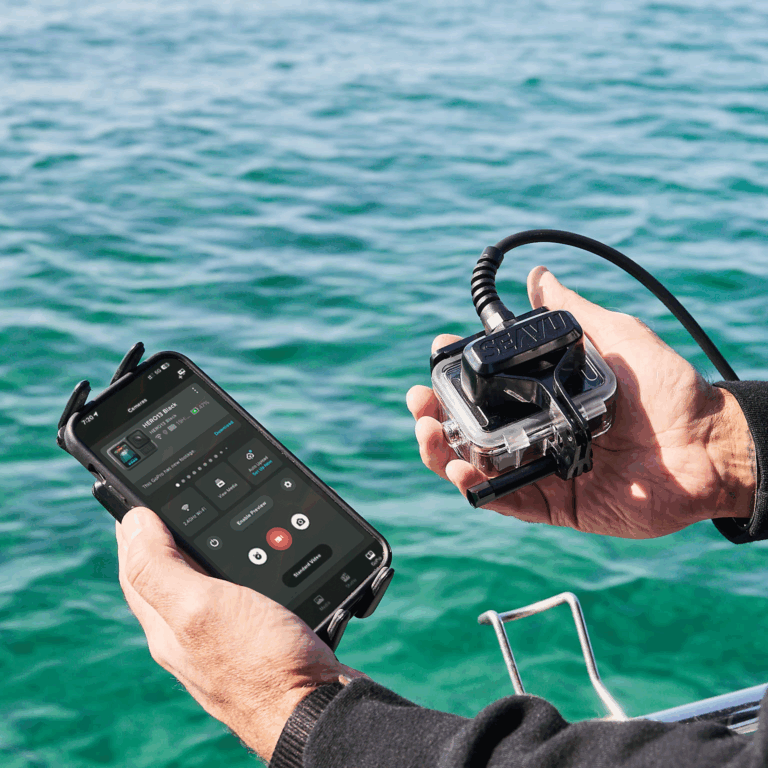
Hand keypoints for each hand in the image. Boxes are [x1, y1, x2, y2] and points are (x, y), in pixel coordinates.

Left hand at [115, 507, 362, 760]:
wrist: (316, 708)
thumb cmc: (261, 664)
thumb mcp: (200, 607)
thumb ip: (161, 568)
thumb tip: (134, 522)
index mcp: (168, 626)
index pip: (136, 570)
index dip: (134, 532)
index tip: (138, 500)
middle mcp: (191, 635)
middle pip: (167, 577)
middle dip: (164, 540)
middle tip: (169, 507)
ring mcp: (226, 638)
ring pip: (204, 586)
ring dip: (201, 554)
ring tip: (206, 527)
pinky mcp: (259, 638)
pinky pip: (237, 596)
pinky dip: (235, 573)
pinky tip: (252, 565)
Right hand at [407, 267, 755, 538]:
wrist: (711, 447)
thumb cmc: (671, 391)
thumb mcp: (618, 339)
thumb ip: (574, 313)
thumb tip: (539, 276)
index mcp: (547, 396)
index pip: (487, 388)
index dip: (455, 376)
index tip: (435, 356)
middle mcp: (539, 432)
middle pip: (471, 429)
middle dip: (436, 415)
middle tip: (419, 402)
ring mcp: (544, 469)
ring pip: (478, 466)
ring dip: (443, 452)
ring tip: (429, 432)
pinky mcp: (556, 504)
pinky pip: (508, 500)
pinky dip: (478, 489)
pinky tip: (460, 470)